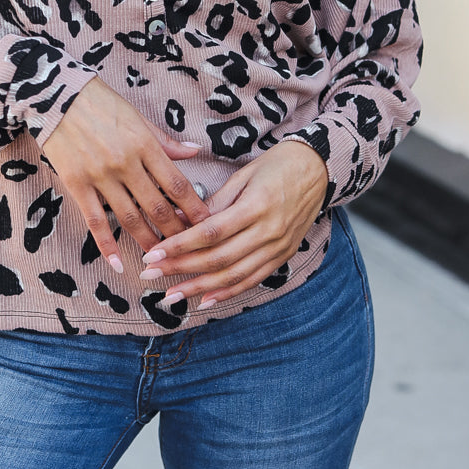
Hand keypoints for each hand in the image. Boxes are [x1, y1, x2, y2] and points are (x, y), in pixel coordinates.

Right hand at [40, 78, 210, 271]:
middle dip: (177, 232)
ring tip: (162, 260)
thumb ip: (166, 141)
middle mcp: (125, 163)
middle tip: (190, 249)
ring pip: (130, 218)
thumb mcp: (138, 117)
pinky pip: (95, 221)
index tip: (208, 225)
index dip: (195, 208)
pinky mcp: (77, 184)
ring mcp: (100, 176)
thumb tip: (196, 151)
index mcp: (145, 144)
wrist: (55, 96)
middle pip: (158, 206)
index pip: (177, 184)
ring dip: (148, 241)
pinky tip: (119, 264)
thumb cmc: (100, 103)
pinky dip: (108, 245)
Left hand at [137, 139, 328, 310]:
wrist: (317, 170)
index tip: (153, 253)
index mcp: (255, 206)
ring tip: (170, 296)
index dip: (180, 245)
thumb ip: (214, 203)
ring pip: (233, 275)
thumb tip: (180, 220)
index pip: (210, 232)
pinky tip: (205, 301)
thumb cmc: (276, 167)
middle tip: (150, 274)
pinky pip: (252, 280)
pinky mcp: (283, 256)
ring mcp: (278, 247)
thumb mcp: (243, 176)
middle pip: (218, 258)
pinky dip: (228, 293)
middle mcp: (268, 231)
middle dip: (181, 269)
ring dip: (199, 288)